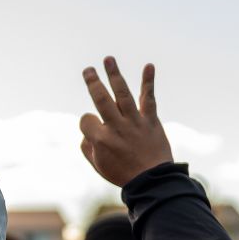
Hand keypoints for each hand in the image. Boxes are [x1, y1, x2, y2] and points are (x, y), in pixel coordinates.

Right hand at [79, 57, 172, 186]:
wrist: (152, 180)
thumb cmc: (123, 174)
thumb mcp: (98, 166)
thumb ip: (87, 147)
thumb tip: (87, 132)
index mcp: (100, 140)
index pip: (86, 120)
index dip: (87, 123)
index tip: (93, 130)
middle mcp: (116, 127)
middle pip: (101, 99)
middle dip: (93, 83)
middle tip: (88, 70)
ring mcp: (134, 122)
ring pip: (122, 93)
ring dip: (114, 75)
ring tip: (108, 59)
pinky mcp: (151, 120)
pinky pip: (148, 98)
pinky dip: (148, 82)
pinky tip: (148, 66)